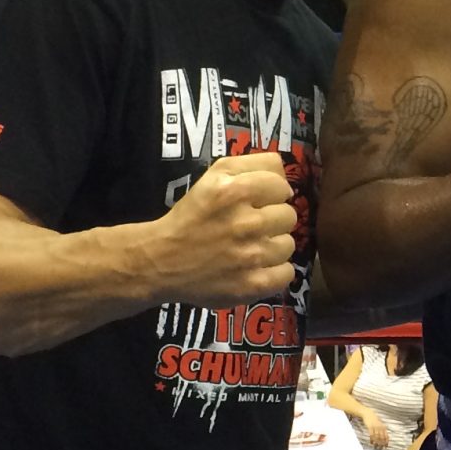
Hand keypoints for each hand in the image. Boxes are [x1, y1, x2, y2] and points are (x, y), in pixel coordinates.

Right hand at [145, 152, 298, 303]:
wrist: (161, 261)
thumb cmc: (191, 215)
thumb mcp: (214, 175)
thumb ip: (254, 165)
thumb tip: (285, 177)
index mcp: (234, 191)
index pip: (281, 184)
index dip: (271, 192)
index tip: (258, 201)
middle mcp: (246, 222)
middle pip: (288, 215)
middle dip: (272, 218)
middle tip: (251, 226)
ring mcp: (251, 256)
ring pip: (289, 244)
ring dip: (274, 245)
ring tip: (252, 248)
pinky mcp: (252, 284)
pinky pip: (287, 273)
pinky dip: (276, 272)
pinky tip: (257, 268)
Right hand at [358, 414, 389, 449]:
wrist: (368, 414)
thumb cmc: (374, 420)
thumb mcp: (380, 424)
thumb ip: (382, 430)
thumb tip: (384, 438)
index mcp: (383, 427)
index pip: (386, 436)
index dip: (386, 442)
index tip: (385, 447)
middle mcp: (380, 428)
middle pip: (382, 438)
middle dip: (381, 444)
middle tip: (380, 448)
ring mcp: (375, 427)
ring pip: (377, 437)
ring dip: (376, 443)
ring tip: (376, 447)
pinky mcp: (370, 427)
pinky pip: (371, 435)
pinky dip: (372, 440)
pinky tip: (371, 443)